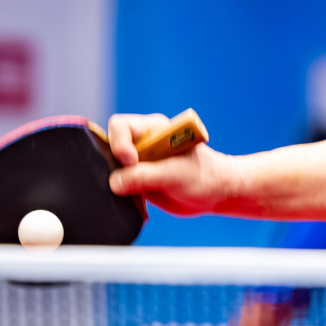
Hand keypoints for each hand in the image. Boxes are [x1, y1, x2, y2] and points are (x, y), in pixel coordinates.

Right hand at [107, 113, 238, 215]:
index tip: (132, 160)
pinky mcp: (138, 181)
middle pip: (109, 146)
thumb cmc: (204, 175)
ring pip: (111, 167)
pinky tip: (137, 199)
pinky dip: (120, 192)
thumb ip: (144, 176)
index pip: (120, 126)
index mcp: (153, 130)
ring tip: (137, 190)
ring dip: (115, 180)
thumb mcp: (174, 174)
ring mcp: (139, 163)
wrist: (216, 193)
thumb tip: (114, 182)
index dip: (120, 143)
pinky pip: (118, 184)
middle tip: (133, 179)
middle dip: (113, 163)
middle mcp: (142, 144)